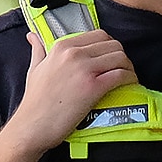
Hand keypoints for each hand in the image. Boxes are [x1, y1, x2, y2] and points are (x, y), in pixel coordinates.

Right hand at [12, 26, 136, 149]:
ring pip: (120, 57)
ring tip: (127, 77)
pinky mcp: (94, 87)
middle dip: (121, 56)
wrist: (31, 126)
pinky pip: (121, 75)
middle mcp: (73, 54)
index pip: (98, 35)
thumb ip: (38, 50)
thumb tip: (32, 36)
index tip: (109, 58)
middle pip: (113, 45)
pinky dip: (130, 78)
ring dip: (128, 67)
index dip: (109, 46)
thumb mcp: (34, 69)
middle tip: (120, 68)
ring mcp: (84, 70)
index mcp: (61, 47)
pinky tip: (129, 84)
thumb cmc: (33, 101)